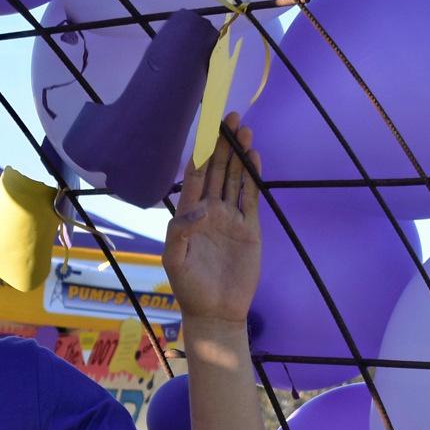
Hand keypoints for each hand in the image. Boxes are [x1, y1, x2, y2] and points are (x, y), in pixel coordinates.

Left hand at [163, 113, 261, 326]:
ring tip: (245, 131)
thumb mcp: (175, 259)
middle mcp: (210, 210)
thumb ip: (180, 231)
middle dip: (224, 144)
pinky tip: (254, 158)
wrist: (217, 311)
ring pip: (236, 178)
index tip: (208, 130)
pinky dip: (253, 177)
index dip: (202, 152)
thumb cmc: (189, 287)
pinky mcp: (249, 229)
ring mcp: (231, 218)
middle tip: (231, 118)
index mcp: (189, 214)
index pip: (196, 175)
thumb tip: (200, 209)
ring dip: (240, 155)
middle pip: (218, 170)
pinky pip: (251, 197)